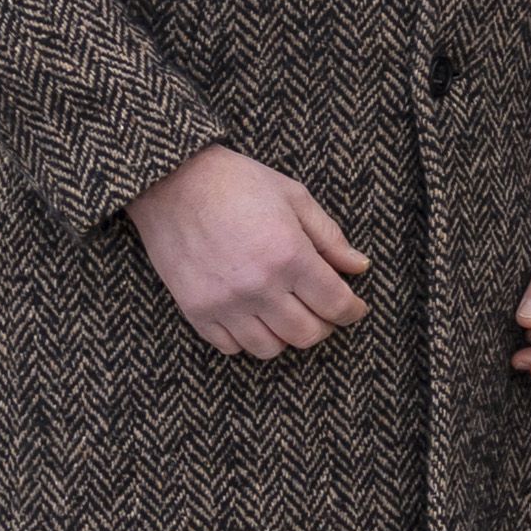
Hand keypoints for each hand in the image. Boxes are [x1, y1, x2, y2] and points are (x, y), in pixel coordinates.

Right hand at [131, 143, 369, 358]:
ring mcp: (224, 303)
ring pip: (270, 348)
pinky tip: (254, 317)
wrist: (171, 181)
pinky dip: (248, 339)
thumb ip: (330, 238)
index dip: (353, 311)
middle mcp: (258, 286)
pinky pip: (231, 348)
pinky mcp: (195, 310)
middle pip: (307, 334)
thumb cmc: (237, 183)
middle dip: (324, 325)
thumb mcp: (295, 198)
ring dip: (286, 336)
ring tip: (288, 314)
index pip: (336, 305)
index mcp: (289, 255)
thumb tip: (359, 267)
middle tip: (323, 309)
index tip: (355, 307)